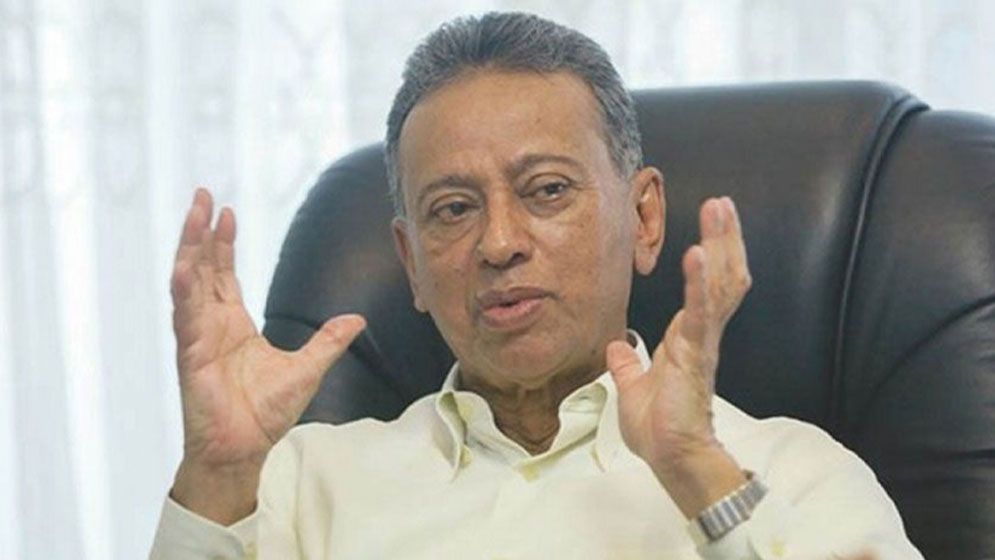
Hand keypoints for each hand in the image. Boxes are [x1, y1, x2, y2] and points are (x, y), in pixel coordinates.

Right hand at [169, 188, 364, 521]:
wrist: (246, 447)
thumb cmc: (266, 412)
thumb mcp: (308, 367)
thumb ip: (329, 340)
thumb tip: (357, 319)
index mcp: (233, 324)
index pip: (225, 273)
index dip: (224, 243)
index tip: (228, 212)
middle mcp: (211, 324)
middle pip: (203, 267)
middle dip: (201, 231)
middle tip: (201, 195)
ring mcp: (198, 337)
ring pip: (189, 283)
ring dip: (189, 248)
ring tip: (192, 215)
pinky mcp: (191, 356)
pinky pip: (185, 318)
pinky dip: (183, 292)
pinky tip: (182, 267)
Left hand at [607, 197, 750, 515]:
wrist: (669, 457)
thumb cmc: (658, 427)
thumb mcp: (633, 387)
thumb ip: (628, 364)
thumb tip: (618, 347)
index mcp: (687, 337)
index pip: (706, 286)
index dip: (711, 253)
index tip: (711, 223)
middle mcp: (701, 333)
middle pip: (722, 275)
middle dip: (724, 238)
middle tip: (722, 202)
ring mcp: (702, 342)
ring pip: (720, 284)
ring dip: (720, 245)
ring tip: (720, 210)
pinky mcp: (696, 355)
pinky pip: (700, 312)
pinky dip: (699, 282)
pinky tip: (698, 253)